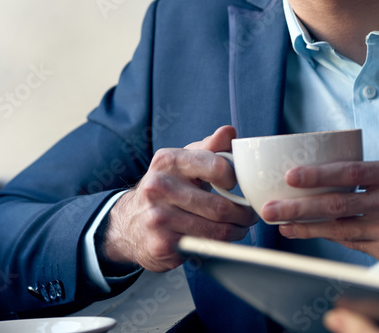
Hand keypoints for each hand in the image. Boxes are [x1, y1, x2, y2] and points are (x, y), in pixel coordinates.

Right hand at [98, 125, 257, 271]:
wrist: (129, 222)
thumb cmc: (166, 187)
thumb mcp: (183, 161)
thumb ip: (209, 147)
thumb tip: (229, 131)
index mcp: (168, 161)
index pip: (216, 166)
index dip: (234, 178)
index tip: (236, 185)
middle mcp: (159, 188)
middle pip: (220, 206)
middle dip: (243, 213)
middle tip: (249, 214)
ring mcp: (159, 218)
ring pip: (217, 230)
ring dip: (237, 230)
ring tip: (240, 226)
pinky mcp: (162, 244)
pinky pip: (206, 247)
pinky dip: (221, 245)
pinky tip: (221, 239)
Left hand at [260, 159, 378, 258]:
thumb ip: (369, 175)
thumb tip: (320, 178)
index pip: (351, 172)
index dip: (318, 175)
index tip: (290, 176)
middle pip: (339, 204)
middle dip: (299, 208)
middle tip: (269, 208)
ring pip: (341, 228)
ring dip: (307, 227)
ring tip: (281, 223)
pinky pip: (354, 243)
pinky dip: (330, 237)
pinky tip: (308, 233)